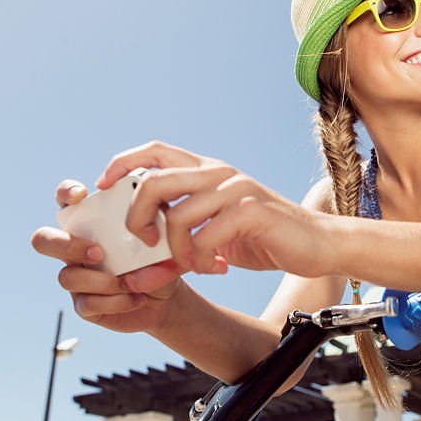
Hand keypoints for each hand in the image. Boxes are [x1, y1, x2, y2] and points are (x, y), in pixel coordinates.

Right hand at [30, 178, 185, 332]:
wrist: (166, 295)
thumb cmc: (160, 257)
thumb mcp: (163, 237)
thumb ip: (155, 225)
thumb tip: (147, 230)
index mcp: (91, 222)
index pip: (65, 198)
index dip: (66, 192)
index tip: (81, 195)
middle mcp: (76, 247)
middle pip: (43, 239)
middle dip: (66, 245)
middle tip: (99, 252)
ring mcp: (77, 276)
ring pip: (67, 277)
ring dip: (102, 281)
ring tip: (131, 283)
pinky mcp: (84, 304)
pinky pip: (87, 303)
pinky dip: (115, 301)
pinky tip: (136, 298)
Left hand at [96, 140, 331, 286]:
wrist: (317, 245)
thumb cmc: (263, 239)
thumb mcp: (215, 234)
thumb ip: (181, 235)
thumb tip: (140, 264)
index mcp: (207, 171)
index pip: (155, 151)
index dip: (123, 163)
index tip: (103, 187)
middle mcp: (218, 172)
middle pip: (153, 180)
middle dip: (135, 216)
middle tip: (142, 243)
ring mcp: (235, 189)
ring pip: (176, 215)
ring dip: (174, 251)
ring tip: (190, 266)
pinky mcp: (251, 211)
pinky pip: (205, 238)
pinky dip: (201, 261)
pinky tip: (216, 269)